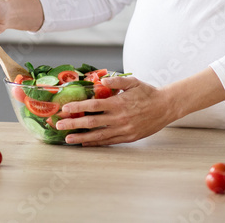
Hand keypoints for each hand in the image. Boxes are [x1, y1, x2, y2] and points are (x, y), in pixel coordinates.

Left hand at [55, 76, 177, 145]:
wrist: (165, 107)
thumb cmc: (148, 93)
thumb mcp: (133, 82)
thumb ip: (117, 81)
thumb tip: (102, 79)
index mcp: (118, 103)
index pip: (93, 106)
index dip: (77, 107)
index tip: (64, 109)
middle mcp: (119, 118)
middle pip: (91, 122)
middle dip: (73, 124)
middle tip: (58, 126)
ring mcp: (123, 130)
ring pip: (98, 135)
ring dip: (81, 137)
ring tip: (68, 139)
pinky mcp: (128, 138)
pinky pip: (108, 142)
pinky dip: (96, 143)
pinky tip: (85, 144)